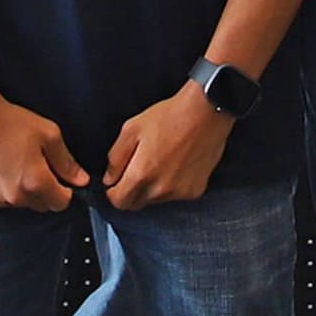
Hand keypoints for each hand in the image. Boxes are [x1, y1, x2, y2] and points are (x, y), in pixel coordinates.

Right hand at [0, 95, 87, 210]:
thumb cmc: (10, 122)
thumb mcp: (48, 135)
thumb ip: (67, 162)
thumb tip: (81, 180)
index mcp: (36, 182)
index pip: (61, 204)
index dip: (65, 191)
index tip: (60, 179)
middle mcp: (15, 196)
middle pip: (41, 206)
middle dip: (45, 192)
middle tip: (37, 167)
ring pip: (20, 204)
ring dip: (23, 192)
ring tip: (15, 166)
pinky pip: (0, 201)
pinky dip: (3, 191)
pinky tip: (0, 169)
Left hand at [104, 86, 236, 209]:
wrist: (207, 111)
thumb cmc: (170, 116)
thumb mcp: (131, 129)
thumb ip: (115, 158)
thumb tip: (109, 178)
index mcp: (142, 174)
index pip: (118, 201)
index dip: (113, 192)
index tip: (115, 182)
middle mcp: (161, 189)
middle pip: (136, 204)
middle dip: (131, 191)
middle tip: (137, 169)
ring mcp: (180, 192)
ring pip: (155, 200)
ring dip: (152, 189)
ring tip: (160, 162)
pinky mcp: (195, 191)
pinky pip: (175, 196)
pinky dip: (171, 186)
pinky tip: (175, 165)